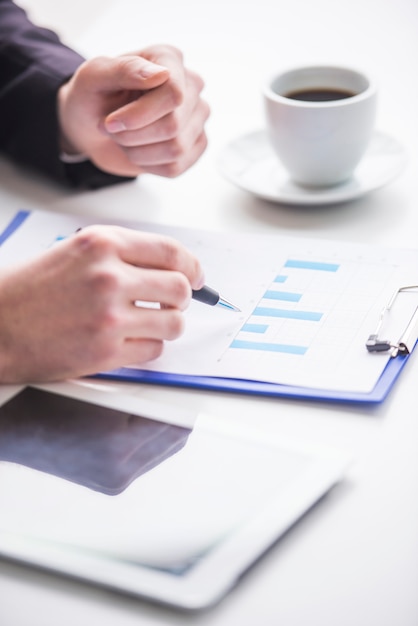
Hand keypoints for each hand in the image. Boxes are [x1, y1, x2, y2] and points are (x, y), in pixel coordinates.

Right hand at [0, 226, 203, 382]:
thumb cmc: (29, 289)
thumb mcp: (74, 252)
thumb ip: (122, 255)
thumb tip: (169, 269)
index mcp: (103, 244)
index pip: (171, 252)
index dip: (192, 267)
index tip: (196, 277)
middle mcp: (109, 276)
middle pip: (180, 288)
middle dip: (182, 299)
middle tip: (171, 304)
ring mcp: (109, 316)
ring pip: (174, 323)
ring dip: (167, 325)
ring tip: (148, 325)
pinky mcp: (105, 351)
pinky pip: (154, 350)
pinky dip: (148, 347)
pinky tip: (129, 342)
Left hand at [58, 44, 209, 177]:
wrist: (91, 126)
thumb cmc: (93, 96)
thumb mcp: (94, 77)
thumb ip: (124, 69)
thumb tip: (161, 74)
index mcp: (169, 59)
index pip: (173, 93)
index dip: (140, 115)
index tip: (110, 122)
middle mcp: (191, 86)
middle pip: (173, 125)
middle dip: (133, 135)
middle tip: (110, 128)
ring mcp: (197, 118)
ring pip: (176, 149)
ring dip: (138, 151)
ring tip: (123, 139)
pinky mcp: (195, 145)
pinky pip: (175, 167)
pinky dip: (147, 164)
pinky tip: (137, 150)